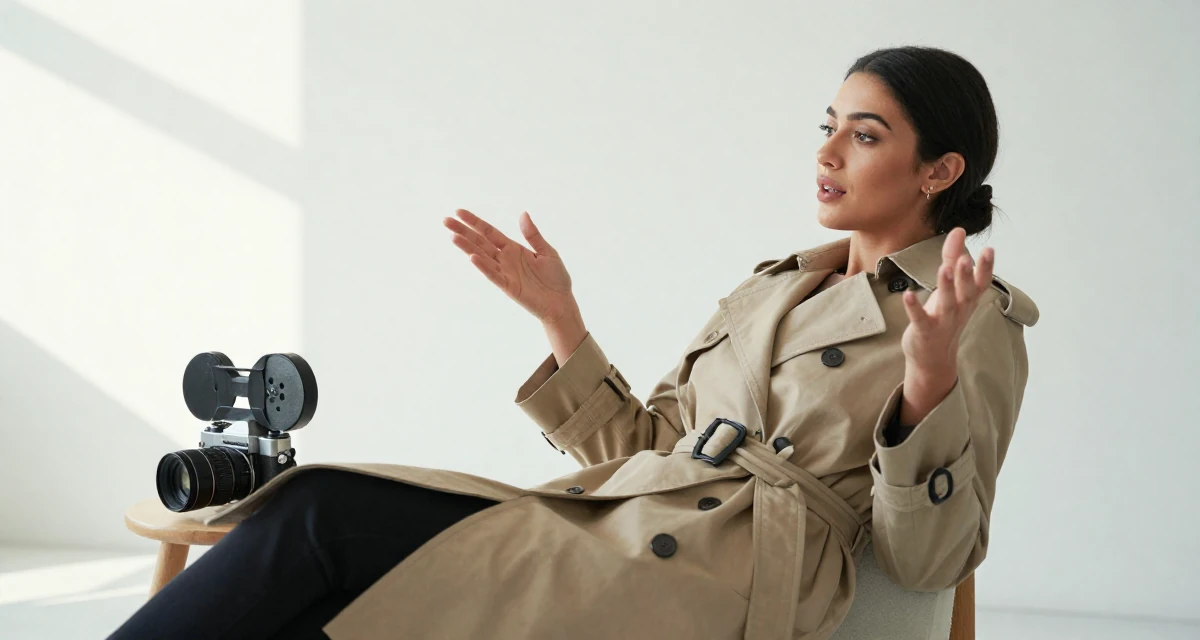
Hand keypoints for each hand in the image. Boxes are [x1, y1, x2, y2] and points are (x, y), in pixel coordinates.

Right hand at [444, 209, 578, 324]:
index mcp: (513, 248)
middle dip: (463, 231)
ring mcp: (505, 273)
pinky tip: (472, 257)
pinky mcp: (509, 286)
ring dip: (467, 247)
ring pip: (482, 257)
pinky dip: (483, 266)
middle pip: (480, 242)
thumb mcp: (547, 252)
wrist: (562, 303)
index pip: (489, 232)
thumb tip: (523, 214)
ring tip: (453, 236)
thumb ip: (533, 235)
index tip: (459, 212)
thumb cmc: (556, 279)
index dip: (475, 222)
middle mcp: (505, 259)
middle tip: (446, 220)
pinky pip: (493, 275)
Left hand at [900, 227, 994, 374]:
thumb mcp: (951, 286)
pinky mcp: (924, 331)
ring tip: (944, 269)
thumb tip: (959, 230)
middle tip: (966, 259)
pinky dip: (914, 307)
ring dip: (946, 287)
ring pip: (947, 304)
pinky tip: (907, 294)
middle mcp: (959, 310)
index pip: (981, 282)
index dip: (986, 267)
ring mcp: (943, 322)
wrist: (933, 358)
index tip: (989, 250)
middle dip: (967, 276)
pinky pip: (919, 319)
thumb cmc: (944, 316)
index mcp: (968, 299)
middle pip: (966, 292)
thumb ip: (953, 257)